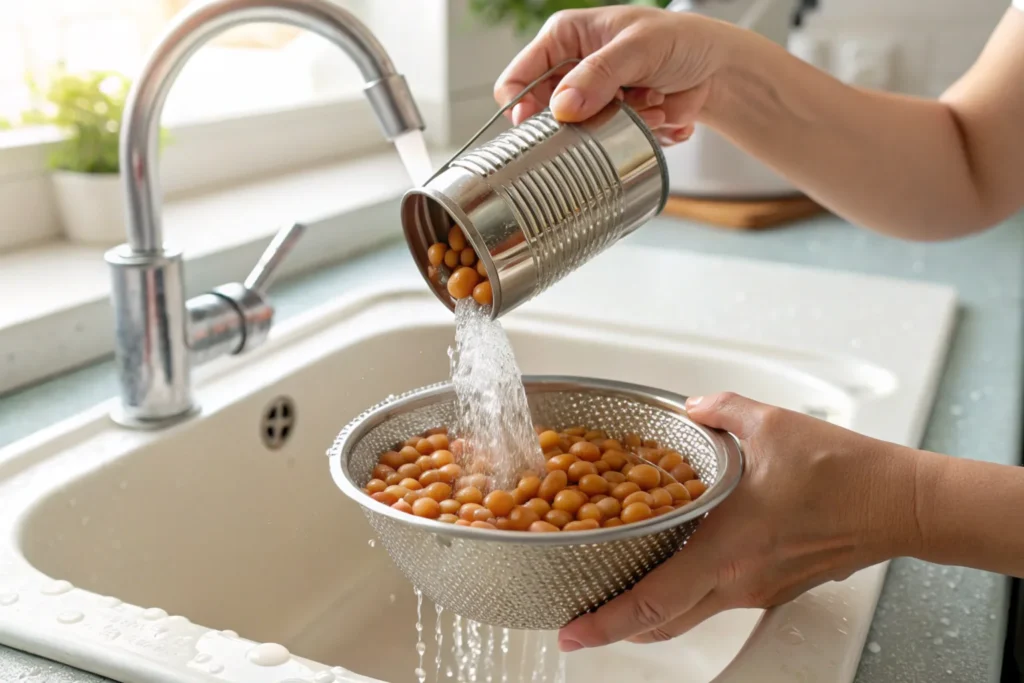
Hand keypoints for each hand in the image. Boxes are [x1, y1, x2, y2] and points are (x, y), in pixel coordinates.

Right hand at [493, 6, 730, 144]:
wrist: (716, 70)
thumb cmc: (679, 40)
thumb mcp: (639, 47)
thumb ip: (599, 74)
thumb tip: (562, 107)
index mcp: (563, 40)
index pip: (519, 77)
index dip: (521, 105)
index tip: (540, 126)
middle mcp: (570, 72)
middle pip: (546, 115)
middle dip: (584, 120)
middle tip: (621, 106)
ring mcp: (589, 103)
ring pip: (580, 137)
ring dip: (618, 127)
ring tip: (651, 104)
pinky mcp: (608, 127)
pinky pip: (605, 149)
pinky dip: (635, 137)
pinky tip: (658, 115)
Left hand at [558, 392, 921, 651]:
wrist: (901, 505)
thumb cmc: (846, 474)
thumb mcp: (770, 424)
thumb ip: (720, 410)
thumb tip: (694, 408)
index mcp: (725, 550)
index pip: (651, 600)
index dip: (604, 622)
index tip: (571, 632)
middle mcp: (738, 581)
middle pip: (662, 622)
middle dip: (616, 625)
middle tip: (582, 617)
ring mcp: (758, 590)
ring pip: (690, 613)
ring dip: (652, 608)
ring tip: (619, 589)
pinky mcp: (775, 587)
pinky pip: (719, 598)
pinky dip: (689, 590)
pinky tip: (682, 561)